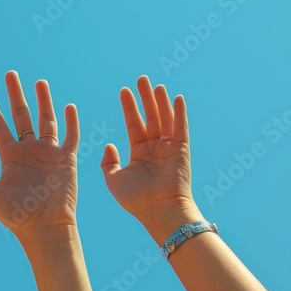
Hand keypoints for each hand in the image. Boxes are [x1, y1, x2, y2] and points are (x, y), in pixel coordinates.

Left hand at [0, 72, 79, 238]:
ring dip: (44, 101)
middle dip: (15, 95)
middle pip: (21, 115)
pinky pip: (71, 137)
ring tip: (39, 82)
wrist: (44, 229)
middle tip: (10, 74)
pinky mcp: (67, 160)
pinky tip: (69, 106)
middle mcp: (28, 150)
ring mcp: (48, 153)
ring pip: (46, 120)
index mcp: (9, 156)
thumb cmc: (15, 216)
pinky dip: (71, 122)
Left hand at [100, 76, 196, 238]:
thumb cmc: (136, 199)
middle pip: (150, 117)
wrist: (157, 211)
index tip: (123, 90)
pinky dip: (179, 113)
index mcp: (139, 153)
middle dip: (145, 98)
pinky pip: (180, 128)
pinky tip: (176, 98)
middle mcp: (155, 148)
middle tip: (141, 78)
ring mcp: (169, 148)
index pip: (133, 124)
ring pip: (164, 119)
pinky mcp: (181, 150)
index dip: (129, 107)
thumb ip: (108, 162)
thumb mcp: (114, 179)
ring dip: (160, 101)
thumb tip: (108, 145)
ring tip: (154, 84)